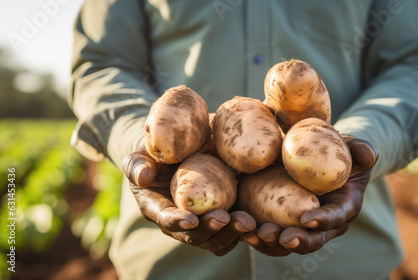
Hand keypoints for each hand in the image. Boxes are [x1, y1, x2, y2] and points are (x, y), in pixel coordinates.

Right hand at [122, 147, 255, 255]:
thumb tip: (144, 177)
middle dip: (210, 231)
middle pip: (195, 236)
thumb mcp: (141, 154)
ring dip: (233, 233)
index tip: (191, 219)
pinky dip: (247, 231)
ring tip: (248, 223)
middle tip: (225, 219)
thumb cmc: (158, 152)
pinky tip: (261, 223)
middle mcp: (181, 222)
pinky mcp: (224, 218)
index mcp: (158, 208)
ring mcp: (204, 223)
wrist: (182, 152)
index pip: (165, 219)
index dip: (177, 221)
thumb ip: (137, 164)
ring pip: (218, 239)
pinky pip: (235, 232)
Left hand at [244, 136, 377, 254]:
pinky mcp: (282, 222)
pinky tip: (240, 228)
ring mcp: (302, 226)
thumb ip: (362, 149)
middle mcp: (324, 224)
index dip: (323, 221)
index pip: (336, 218)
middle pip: (312, 240)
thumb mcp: (353, 148)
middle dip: (296, 240)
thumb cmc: (340, 152)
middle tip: (280, 237)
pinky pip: (270, 234)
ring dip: (270, 243)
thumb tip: (368, 154)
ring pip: (288, 243)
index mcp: (343, 207)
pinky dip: (255, 234)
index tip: (307, 220)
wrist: (321, 159)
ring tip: (254, 234)